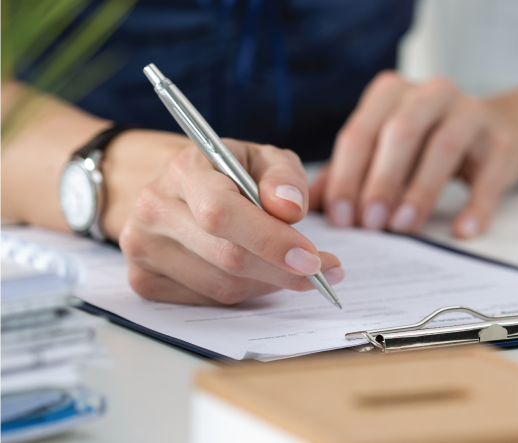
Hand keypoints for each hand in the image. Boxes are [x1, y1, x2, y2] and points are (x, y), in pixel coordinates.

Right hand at [118, 138, 343, 304]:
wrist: (178, 190)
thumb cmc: (228, 174)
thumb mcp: (263, 160)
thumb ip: (283, 177)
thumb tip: (290, 209)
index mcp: (184, 170)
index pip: (222, 212)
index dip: (270, 240)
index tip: (312, 258)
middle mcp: (155, 209)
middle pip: (226, 257)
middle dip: (282, 270)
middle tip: (320, 272)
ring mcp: (142, 248)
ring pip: (221, 286)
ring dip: (267, 283)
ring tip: (288, 267)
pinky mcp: (144, 280)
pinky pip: (208, 301)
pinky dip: (243, 292)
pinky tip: (254, 274)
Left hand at [310, 71, 517, 237]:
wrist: (489, 132)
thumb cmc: (421, 146)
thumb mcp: (380, 151)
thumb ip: (344, 175)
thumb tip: (307, 208)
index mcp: (390, 94)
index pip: (360, 132)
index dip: (346, 176)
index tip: (340, 218)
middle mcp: (430, 94)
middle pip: (401, 132)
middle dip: (381, 180)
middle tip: (369, 224)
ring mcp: (471, 112)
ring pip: (444, 146)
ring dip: (421, 190)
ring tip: (403, 226)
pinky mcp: (502, 140)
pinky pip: (491, 173)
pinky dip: (477, 204)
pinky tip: (462, 231)